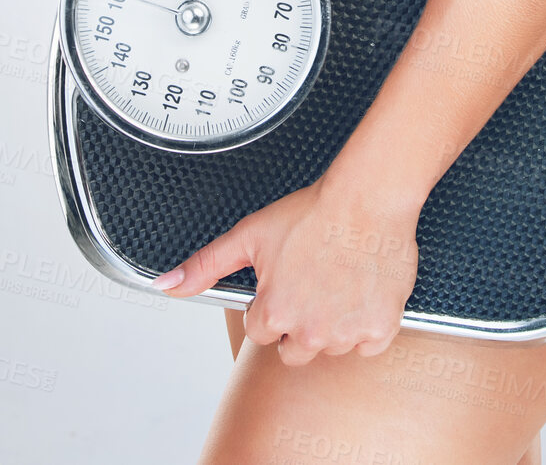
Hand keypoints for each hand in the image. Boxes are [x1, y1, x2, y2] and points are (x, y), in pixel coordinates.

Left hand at [152, 178, 419, 365]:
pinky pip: (368, 345)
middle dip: (298, 322)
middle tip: (311, 282)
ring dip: (332, 323)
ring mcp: (346, 333)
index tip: (285, 280)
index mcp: (275, 312)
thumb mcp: (249, 235)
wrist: (367, 197)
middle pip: (294, 350)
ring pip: (331, 347)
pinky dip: (366, 324)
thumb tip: (166, 285)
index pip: (261, 330)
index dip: (271, 303)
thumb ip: (205, 266)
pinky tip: (359, 291)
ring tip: (337, 280)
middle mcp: (310, 331)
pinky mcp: (380, 328)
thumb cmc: (313, 212)